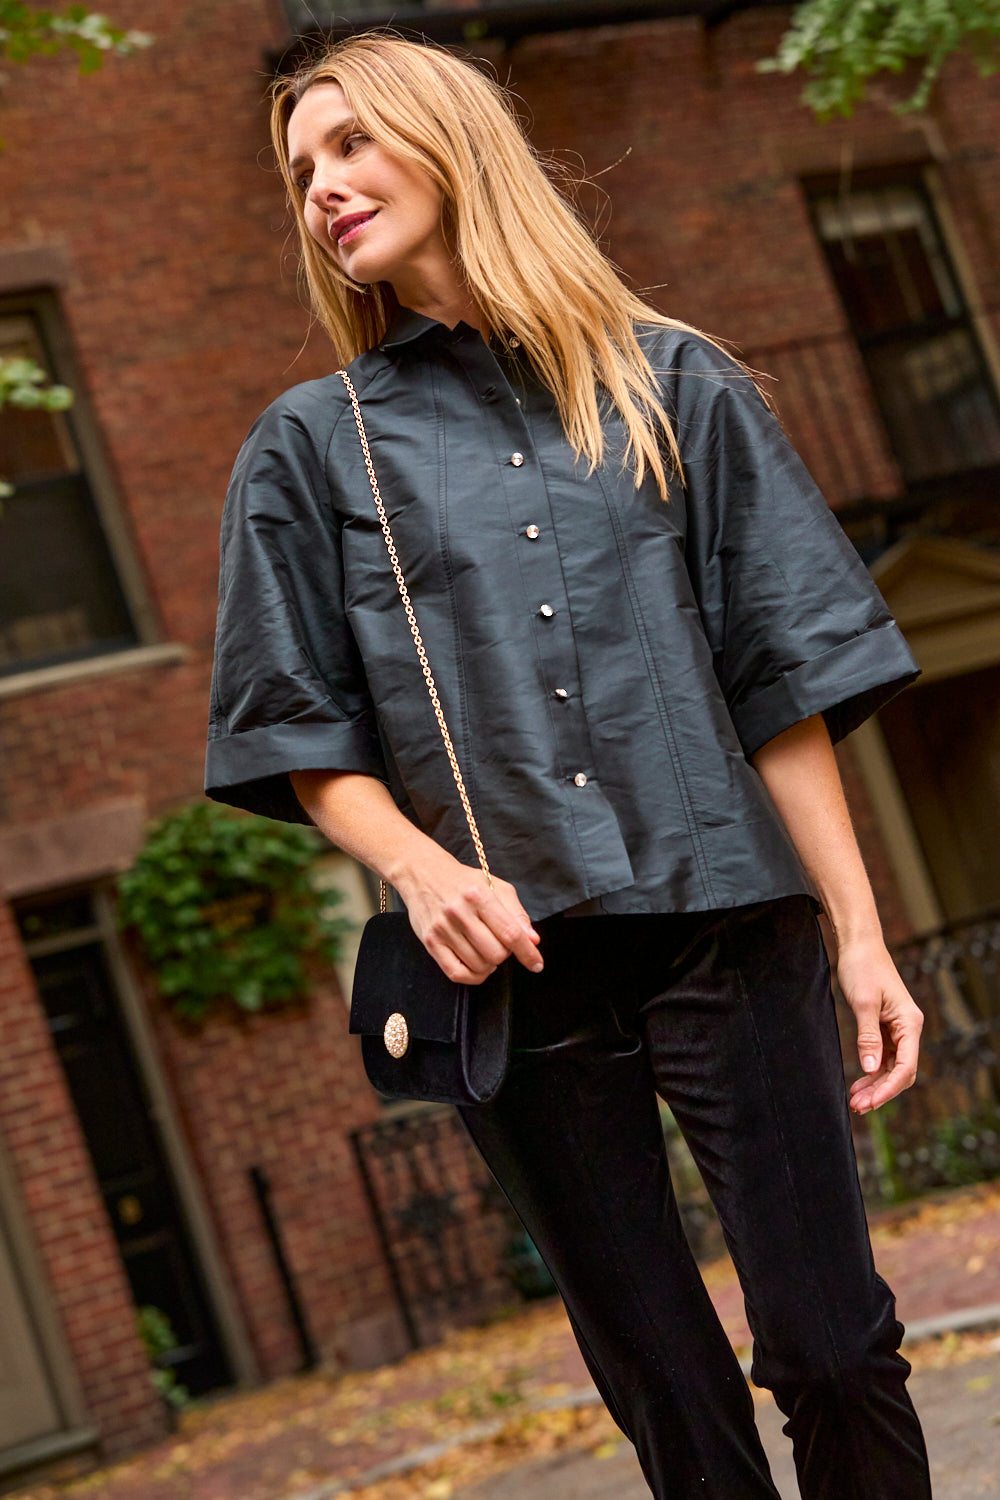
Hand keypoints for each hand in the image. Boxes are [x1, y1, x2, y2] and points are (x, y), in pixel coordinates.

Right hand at [395, 844, 542, 984]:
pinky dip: (473, 976)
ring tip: (486, 950)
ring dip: (490, 964)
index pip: (510, 932)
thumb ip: (516, 913)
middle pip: (496, 953)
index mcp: (479, 895)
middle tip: (499, 943)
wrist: (422, 873)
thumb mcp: (494, 886)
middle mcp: (459, 912)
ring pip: (479, 966)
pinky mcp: (430, 942)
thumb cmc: (462, 881)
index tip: (537, 964)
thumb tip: (533, 940)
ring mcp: (442, 929)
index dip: (527, 952)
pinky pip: (457, 973)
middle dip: (505, 954)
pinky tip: (477, 966)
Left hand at [836, 937, 922, 1113]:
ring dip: (875, 1085)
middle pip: (901, 1072)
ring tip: (855, 1101)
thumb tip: (872, 1069)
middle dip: (881, 1092)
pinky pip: (883, 1057)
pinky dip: (871, 1072)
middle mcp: (909, 1029)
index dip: (889, 1088)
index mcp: (910, 1024)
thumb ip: (868, 1037)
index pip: (906, 1066)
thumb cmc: (863, 968)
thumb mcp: (863, 1004)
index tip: (870, 1103)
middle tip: (857, 1107)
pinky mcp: (885, 1028)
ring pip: (892, 1067)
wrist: (859, 946)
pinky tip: (858, 1084)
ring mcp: (898, 1029)